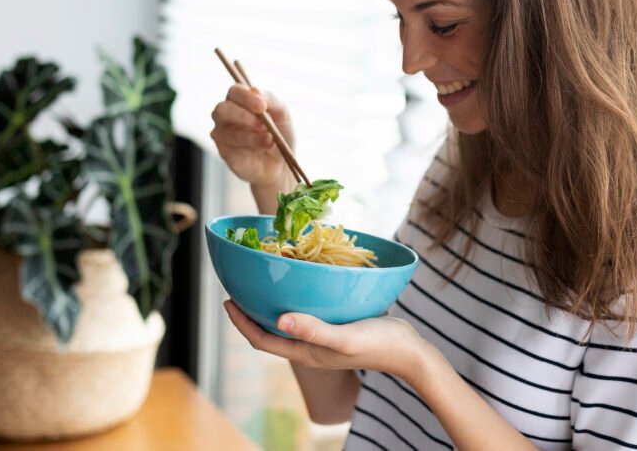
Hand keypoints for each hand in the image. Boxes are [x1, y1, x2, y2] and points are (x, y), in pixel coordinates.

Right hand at [210, 84, 294, 187]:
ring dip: (251, 134)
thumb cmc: (280, 134)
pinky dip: (251, 144)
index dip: (246, 97)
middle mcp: (226, 116)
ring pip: (227, 130)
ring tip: (270, 139)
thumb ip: (271, 100)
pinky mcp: (224, 152)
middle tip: (263, 123)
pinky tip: (265, 145)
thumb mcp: (282, 114)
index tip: (263, 106)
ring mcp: (222, 134)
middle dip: (243, 115)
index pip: (234, 92)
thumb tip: (255, 90)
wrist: (282, 163)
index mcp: (239, 102)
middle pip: (222, 109)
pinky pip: (230, 147)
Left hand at [223, 300, 430, 381]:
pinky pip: (305, 315)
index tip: (228, 301)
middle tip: (239, 288)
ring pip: (286, 323)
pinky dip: (295, 301)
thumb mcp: (344, 337)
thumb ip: (314, 329)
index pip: (262, 340)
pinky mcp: (335, 329)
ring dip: (270, 306)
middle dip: (250, 313)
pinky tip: (300, 284)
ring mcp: (322, 339)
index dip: (241, 323)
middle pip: (269, 333)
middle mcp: (309, 347)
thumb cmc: (377, 345)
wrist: (408, 351)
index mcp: (305, 352)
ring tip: (262, 284)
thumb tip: (279, 318)